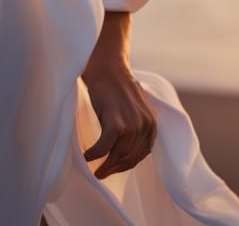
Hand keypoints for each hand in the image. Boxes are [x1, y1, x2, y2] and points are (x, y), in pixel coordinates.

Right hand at [81, 59, 156, 179]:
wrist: (106, 64)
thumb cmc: (114, 84)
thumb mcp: (133, 107)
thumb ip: (136, 125)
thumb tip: (125, 148)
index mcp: (152, 124)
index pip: (140, 154)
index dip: (125, 164)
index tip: (113, 168)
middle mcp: (146, 126)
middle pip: (129, 158)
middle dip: (114, 169)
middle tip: (101, 174)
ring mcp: (133, 125)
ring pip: (118, 156)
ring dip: (104, 166)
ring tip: (94, 169)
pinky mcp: (117, 123)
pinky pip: (104, 147)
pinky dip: (94, 154)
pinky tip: (86, 155)